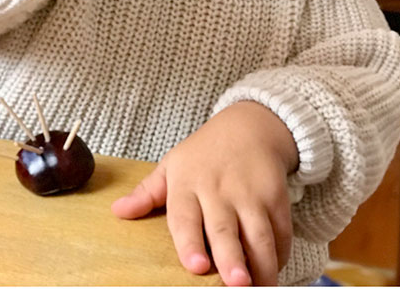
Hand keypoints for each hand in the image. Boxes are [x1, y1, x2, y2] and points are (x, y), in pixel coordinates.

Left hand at [112, 102, 298, 286]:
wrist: (249, 126)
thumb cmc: (205, 153)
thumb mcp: (172, 165)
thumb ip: (147, 193)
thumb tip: (117, 211)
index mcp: (188, 184)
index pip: (185, 217)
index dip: (190, 243)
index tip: (195, 266)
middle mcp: (219, 190)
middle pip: (224, 230)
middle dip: (232, 259)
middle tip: (235, 283)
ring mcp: (250, 193)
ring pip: (259, 235)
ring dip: (262, 265)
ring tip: (260, 287)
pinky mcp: (276, 196)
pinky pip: (281, 232)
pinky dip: (279, 255)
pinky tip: (272, 269)